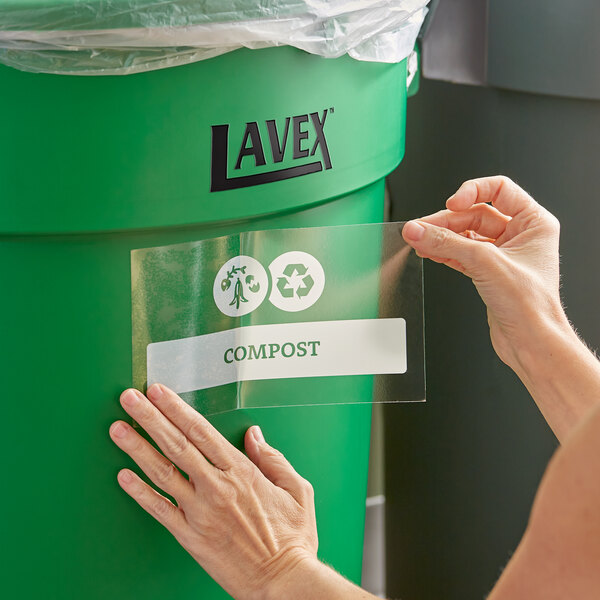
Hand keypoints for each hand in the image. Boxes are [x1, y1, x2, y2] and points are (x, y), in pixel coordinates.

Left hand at [109, 384, 318, 599]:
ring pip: (162, 472)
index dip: (177, 409)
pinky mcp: (190, 537)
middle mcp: (217, 487)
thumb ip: (273, 459)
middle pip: (176, 444)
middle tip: (129, 398)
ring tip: (118, 428)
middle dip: (150, 417)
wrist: (282, 582)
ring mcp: (200, 512)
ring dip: (137, 448)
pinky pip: (159, 510)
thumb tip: (255, 435)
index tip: (160, 392)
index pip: (201, 432)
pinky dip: (139, 493)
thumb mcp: (297, 490)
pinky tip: (123, 476)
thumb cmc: (292, 538)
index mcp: (241, 472)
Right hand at [402, 175, 565, 372]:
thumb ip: (447, 243)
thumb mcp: (485, 263)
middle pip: (475, 213)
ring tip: (418, 240)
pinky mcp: (488, 272)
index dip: (472, 191)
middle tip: (420, 228)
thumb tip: (418, 230)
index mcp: (534, 222)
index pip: (499, 189)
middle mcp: (520, 235)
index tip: (451, 203)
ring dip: (441, 237)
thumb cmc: (531, 306)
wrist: (531, 342)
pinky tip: (428, 251)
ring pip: (465, 235)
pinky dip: (443, 252)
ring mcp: (503, 254)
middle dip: (446, 221)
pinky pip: (460, 253)